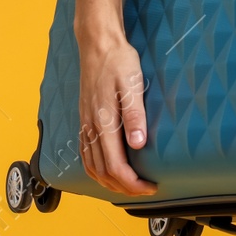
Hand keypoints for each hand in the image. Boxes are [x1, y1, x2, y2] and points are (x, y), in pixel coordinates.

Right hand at [76, 35, 157, 195]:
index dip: (133, 183)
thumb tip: (138, 145)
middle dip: (124, 187)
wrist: (97, 45)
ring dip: (109, 183)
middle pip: (103, 172)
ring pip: (91, 167)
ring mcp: (85, 124)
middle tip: (145, 190)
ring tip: (129, 186)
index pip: (115, 166)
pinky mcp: (84, 119)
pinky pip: (85, 154)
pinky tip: (106, 170)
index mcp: (103, 122)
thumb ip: (135, 115)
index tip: (150, 186)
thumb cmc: (118, 61)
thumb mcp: (132, 84)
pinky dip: (96, 170)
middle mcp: (91, 127)